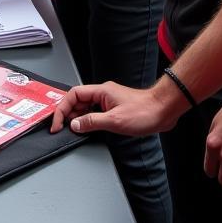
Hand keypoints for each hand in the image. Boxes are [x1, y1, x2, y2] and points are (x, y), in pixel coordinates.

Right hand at [51, 81, 173, 137]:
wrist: (164, 110)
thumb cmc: (144, 112)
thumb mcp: (115, 120)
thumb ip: (92, 122)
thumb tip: (75, 125)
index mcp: (101, 91)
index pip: (73, 95)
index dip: (62, 109)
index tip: (58, 123)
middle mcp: (103, 94)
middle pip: (78, 101)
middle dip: (68, 114)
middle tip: (62, 129)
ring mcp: (109, 101)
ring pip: (86, 107)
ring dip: (78, 118)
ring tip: (73, 131)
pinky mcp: (115, 109)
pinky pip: (95, 113)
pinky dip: (88, 120)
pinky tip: (89, 129)